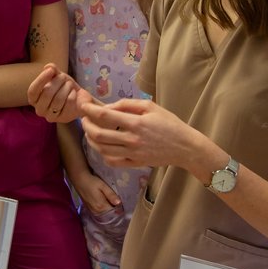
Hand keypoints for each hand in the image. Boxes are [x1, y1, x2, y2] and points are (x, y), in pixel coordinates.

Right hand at [27, 63, 90, 122]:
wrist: (78, 98)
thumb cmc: (63, 87)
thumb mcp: (57, 76)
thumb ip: (52, 70)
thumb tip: (48, 66)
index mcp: (34, 99)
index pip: (33, 91)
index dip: (41, 79)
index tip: (51, 70)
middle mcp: (39, 110)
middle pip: (47, 94)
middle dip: (57, 81)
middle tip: (64, 76)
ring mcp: (51, 116)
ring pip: (58, 99)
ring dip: (66, 87)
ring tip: (70, 84)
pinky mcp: (63, 118)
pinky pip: (68, 103)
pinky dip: (72, 94)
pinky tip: (74, 92)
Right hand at [72, 166, 121, 214]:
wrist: (79, 180)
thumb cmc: (92, 182)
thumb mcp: (103, 186)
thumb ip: (111, 195)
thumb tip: (119, 203)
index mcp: (102, 206)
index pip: (114, 212)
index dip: (120, 208)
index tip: (123, 204)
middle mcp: (97, 211)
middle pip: (110, 214)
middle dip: (115, 209)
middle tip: (118, 202)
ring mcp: (93, 211)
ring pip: (104, 214)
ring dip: (109, 210)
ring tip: (112, 202)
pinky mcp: (90, 209)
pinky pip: (99, 213)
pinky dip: (104, 210)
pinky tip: (105, 203)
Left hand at [79, 96, 199, 169]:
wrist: (185, 147)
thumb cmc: (169, 123)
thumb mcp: (150, 106)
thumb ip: (127, 105)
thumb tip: (107, 107)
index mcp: (136, 123)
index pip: (104, 116)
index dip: (89, 110)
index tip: (83, 105)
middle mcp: (132, 139)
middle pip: (98, 135)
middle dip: (86, 125)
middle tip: (84, 119)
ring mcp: (132, 154)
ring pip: (102, 149)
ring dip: (91, 139)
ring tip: (90, 131)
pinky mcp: (135, 164)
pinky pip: (112, 161)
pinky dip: (102, 154)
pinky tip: (102, 146)